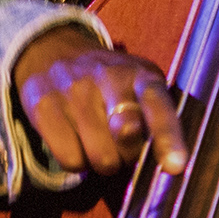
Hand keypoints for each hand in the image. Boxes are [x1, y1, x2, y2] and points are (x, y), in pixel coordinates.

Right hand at [12, 25, 186, 177]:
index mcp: (139, 74)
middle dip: (128, 154)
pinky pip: (69, 159)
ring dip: (103, 161)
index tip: (175, 165)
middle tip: (122, 147)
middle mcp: (106, 75)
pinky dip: (76, 161)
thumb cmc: (111, 86)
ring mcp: (72, 89)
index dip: (168, 135)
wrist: (56, 52)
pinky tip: (75, 140)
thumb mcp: (141, 90)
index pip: (157, 103)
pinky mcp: (43, 105)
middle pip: (125, 135)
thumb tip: (170, 163)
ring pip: (99, 156)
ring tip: (97, 141)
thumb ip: (157, 120)